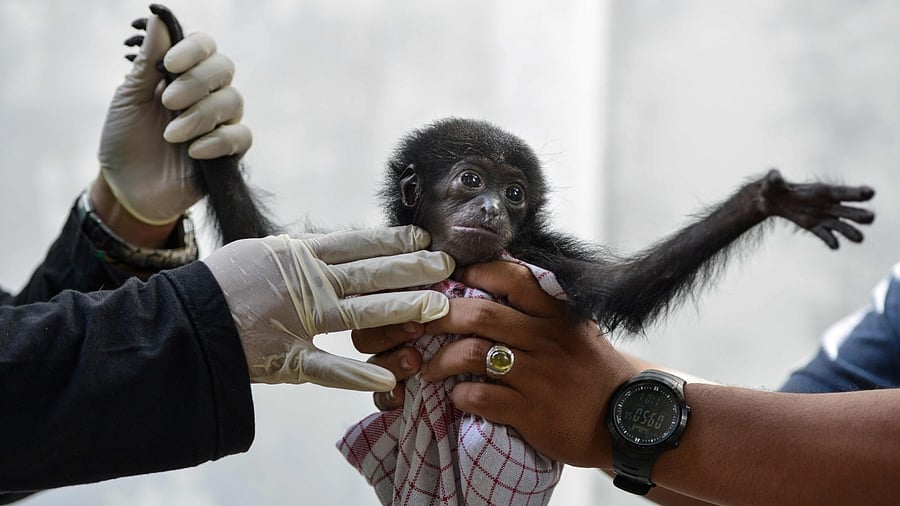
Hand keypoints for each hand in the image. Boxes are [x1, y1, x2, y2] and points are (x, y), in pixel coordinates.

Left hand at [98, 10, 250, 225]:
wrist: (126, 188)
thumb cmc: (125, 139)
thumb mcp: (128, 98)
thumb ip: (147, 61)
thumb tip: (159, 18)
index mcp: (182, 74)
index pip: (205, 46)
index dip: (193, 50)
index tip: (169, 65)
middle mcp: (206, 93)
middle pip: (224, 68)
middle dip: (196, 82)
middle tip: (167, 102)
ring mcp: (220, 122)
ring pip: (233, 101)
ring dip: (201, 116)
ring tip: (171, 136)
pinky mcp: (229, 153)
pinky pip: (241, 136)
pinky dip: (219, 141)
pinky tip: (193, 151)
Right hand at [202, 226, 454, 390]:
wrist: (179, 321)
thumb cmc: (219, 285)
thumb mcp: (260, 254)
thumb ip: (299, 255)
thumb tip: (331, 248)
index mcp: (298, 256)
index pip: (356, 243)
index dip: (392, 240)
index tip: (423, 239)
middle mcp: (305, 283)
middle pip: (369, 273)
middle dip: (412, 270)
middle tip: (448, 267)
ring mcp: (298, 320)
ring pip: (360, 313)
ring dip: (401, 309)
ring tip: (437, 308)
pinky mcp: (285, 358)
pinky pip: (326, 368)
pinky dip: (356, 375)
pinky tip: (387, 377)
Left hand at [357, 261, 636, 466]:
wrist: (628, 418)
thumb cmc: (589, 369)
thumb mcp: (573, 328)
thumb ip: (538, 306)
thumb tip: (492, 277)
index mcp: (555, 312)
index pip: (512, 276)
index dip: (475, 272)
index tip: (449, 278)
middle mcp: (546, 338)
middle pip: (480, 314)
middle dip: (439, 316)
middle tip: (418, 323)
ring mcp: (539, 375)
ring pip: (473, 355)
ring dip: (440, 360)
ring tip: (427, 367)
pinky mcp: (532, 411)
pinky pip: (481, 397)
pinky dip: (460, 396)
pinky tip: (457, 397)